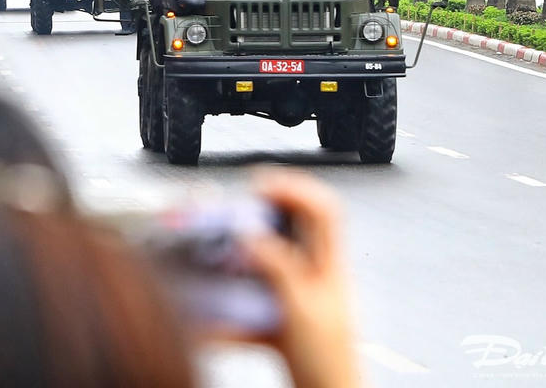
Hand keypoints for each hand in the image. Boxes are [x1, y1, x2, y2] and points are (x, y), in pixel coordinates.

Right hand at [242, 170, 361, 387]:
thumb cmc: (328, 362)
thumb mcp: (301, 307)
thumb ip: (278, 267)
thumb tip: (252, 234)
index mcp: (329, 265)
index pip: (323, 208)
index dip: (294, 187)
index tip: (261, 184)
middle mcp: (315, 273)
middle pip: (297, 225)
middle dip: (265, 209)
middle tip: (237, 205)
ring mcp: (299, 293)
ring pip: (273, 256)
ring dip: (246, 248)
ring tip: (223, 246)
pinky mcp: (281, 315)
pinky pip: (254, 295)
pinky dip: (233, 298)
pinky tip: (216, 313)